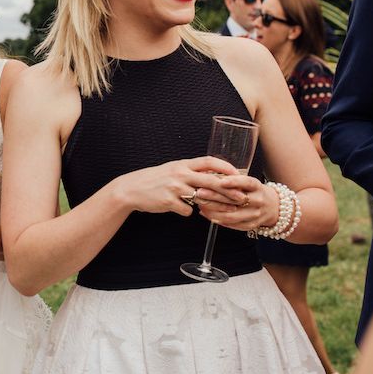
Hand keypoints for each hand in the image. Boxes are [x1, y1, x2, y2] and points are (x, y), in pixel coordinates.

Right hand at [113, 156, 240, 216]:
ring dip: (213, 205)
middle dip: (229, 190)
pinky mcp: (168, 202)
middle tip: (242, 197)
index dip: (225, 166)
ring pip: (202, 198)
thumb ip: (189, 172)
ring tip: (223, 211)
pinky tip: (181, 210)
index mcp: (182, 164)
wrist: (130, 189)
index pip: (209, 161)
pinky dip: (187, 212)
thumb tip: (210, 176)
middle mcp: (180, 174)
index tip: (238, 174)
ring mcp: (174, 188)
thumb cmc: (153, 180)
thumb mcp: (172, 170)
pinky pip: (186, 210)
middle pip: (211, 180)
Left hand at [197, 175, 279, 230]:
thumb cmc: (254, 191)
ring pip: (232, 215)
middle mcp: (259, 200)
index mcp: (258, 186)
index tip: (220, 180)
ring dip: (214, 211)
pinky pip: (233, 224)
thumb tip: (210, 176)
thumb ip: (234, 180)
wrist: (274, 207)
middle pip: (236, 200)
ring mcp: (256, 214)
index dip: (234, 182)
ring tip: (200, 204)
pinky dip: (218, 220)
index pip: (247, 182)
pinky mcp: (251, 225)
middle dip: (216, 196)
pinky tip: (206, 214)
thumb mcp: (249, 182)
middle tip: (199, 192)